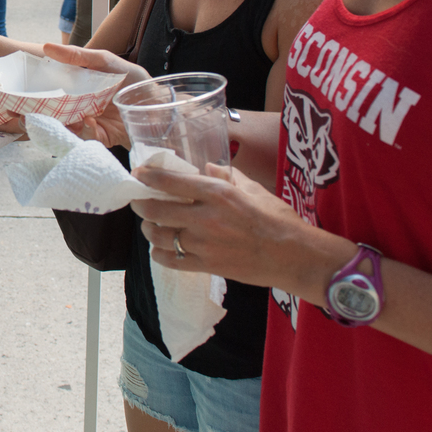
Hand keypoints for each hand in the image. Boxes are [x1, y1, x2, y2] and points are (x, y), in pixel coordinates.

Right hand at [40, 44, 149, 147]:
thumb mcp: (105, 61)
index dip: (40, 91)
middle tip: (40, 108)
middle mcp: (81, 105)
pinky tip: (90, 121)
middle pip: (56, 110)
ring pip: (66, 126)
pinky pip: (85, 138)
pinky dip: (85, 130)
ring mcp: (89, 122)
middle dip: (47, 111)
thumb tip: (47, 47)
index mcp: (79, 86)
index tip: (27, 90)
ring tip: (70, 116)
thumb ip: (78, 55)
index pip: (54, 89)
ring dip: (65, 123)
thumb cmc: (133, 80)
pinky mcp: (99, 137)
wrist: (158, 105)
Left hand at [129, 165, 345, 297]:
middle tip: (138, 201)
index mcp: (217, 193)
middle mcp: (205, 217)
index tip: (138, 174)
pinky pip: (172, 260)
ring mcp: (204, 244)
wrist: (294, 256)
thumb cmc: (278, 219)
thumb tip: (207, 166)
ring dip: (149, 229)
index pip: (172, 181)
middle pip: (156, 210)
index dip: (148, 177)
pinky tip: (160, 249)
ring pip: (159, 236)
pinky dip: (160, 254)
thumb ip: (227, 175)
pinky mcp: (206, 266)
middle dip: (141, 204)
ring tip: (150, 225)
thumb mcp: (253, 188)